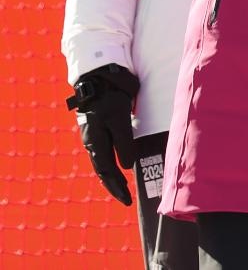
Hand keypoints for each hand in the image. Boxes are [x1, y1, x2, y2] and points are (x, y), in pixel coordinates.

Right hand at [67, 63, 139, 205]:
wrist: (98, 76)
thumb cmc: (110, 99)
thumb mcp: (120, 121)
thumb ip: (124, 144)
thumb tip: (127, 167)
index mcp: (96, 143)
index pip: (106, 173)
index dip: (116, 187)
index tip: (127, 200)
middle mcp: (92, 141)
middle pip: (103, 169)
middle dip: (114, 185)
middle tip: (126, 198)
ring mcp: (93, 133)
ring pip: (103, 160)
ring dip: (112, 174)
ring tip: (122, 184)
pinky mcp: (98, 125)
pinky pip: (105, 149)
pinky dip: (112, 159)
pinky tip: (119, 160)